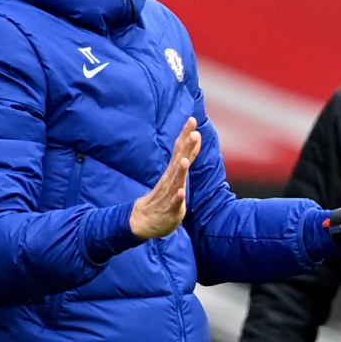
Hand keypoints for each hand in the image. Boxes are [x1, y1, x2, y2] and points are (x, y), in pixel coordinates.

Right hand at [130, 117, 200, 238]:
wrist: (143, 221)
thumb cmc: (164, 196)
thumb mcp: (177, 173)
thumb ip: (187, 155)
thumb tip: (196, 136)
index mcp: (172, 171)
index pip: (179, 150)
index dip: (186, 136)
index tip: (192, 120)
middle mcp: (170, 180)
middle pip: (178, 161)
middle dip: (186, 148)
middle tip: (194, 134)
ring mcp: (169, 195)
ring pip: (175, 181)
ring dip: (180, 172)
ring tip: (185, 161)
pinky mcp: (170, 211)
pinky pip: (174, 204)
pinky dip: (177, 198)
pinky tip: (181, 192)